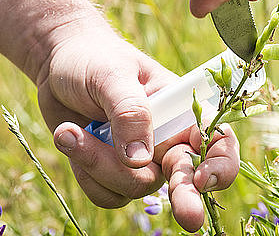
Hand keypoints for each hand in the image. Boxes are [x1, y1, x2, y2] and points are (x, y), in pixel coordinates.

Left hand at [36, 18, 238, 230]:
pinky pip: (107, 194)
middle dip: (186, 199)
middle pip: (186, 179)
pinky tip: (69, 137)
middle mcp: (166, 139)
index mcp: (180, 110)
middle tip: (189, 220)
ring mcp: (140, 159)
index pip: (216, 141)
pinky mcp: (112, 171)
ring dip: (99, 165)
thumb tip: (139, 160)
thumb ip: (130, 113)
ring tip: (70, 131)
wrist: (58, 64)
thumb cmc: (94, 58)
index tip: (202, 177)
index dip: (220, 164)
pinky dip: (85, 173)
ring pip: (134, 188)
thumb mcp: (112, 75)